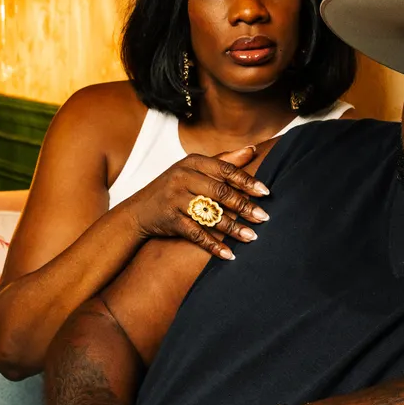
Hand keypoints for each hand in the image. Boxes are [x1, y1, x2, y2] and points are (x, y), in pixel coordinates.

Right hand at [129, 146, 269, 259]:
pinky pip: (196, 234)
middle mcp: (182, 177)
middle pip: (220, 192)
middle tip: (264, 218)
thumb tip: (253, 149)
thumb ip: (223, 161)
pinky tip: (228, 254)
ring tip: (251, 237)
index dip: (247, 181)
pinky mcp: (169, 219)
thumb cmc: (173, 188)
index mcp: (192, 162)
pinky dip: (213, 245)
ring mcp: (174, 198)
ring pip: (210, 214)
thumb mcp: (193, 170)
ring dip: (233, 228)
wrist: (137, 211)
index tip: (266, 193)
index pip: (225, 169)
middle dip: (244, 206)